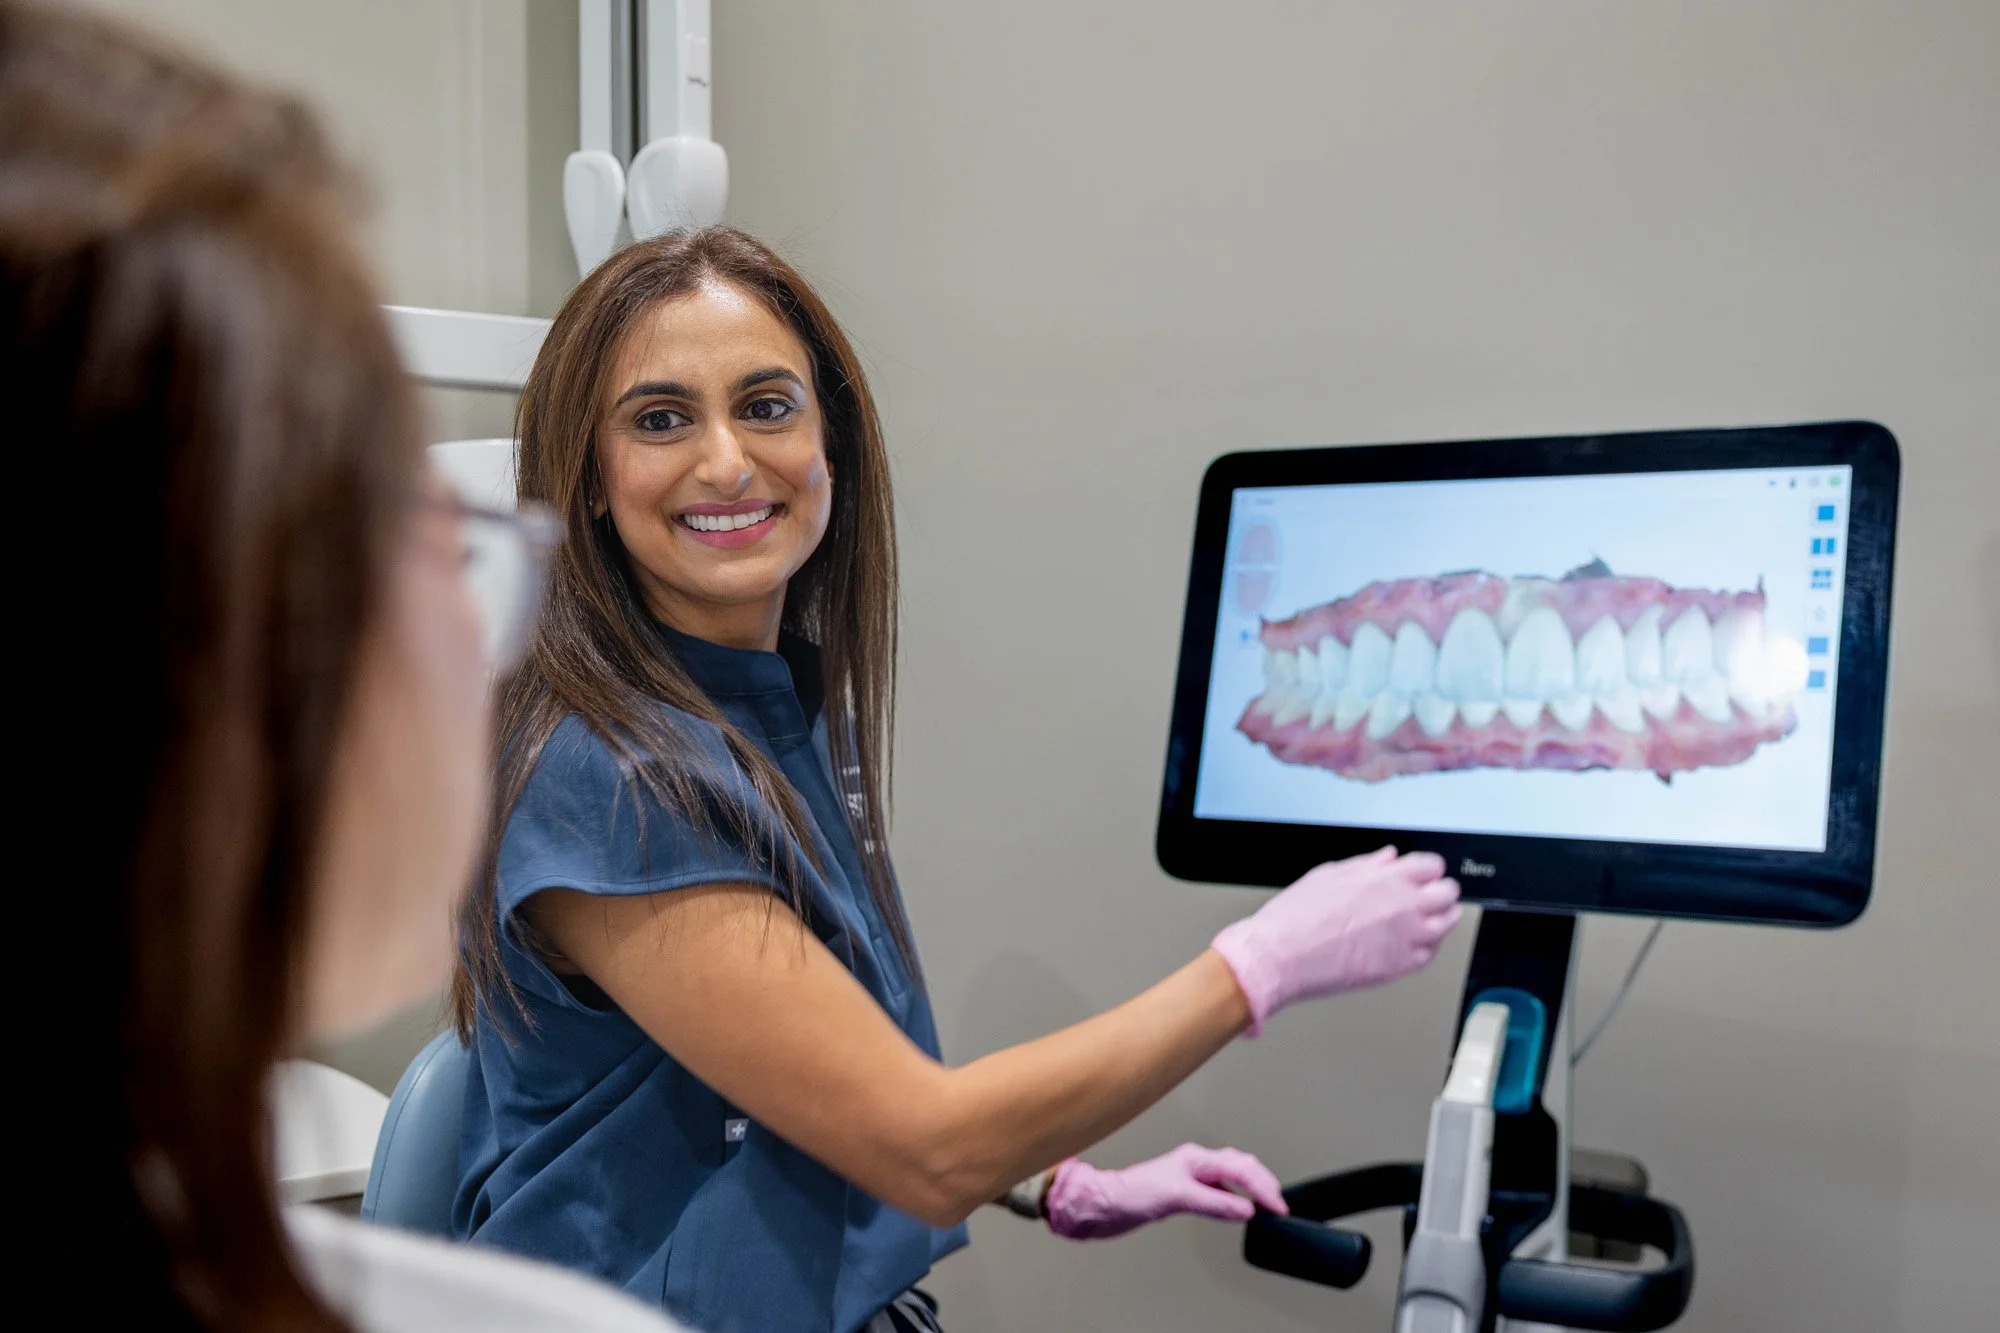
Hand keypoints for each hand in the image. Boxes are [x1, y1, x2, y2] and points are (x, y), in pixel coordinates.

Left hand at [1044, 1143, 1287, 1240]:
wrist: (1104, 1204)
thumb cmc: (1130, 1194)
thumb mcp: (1175, 1197)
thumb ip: (1212, 1204)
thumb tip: (1245, 1210)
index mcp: (1196, 1159)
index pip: (1240, 1169)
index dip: (1262, 1187)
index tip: (1277, 1207)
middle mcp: (1196, 1164)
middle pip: (1242, 1166)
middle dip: (1264, 1183)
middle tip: (1280, 1205)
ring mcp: (1192, 1177)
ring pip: (1233, 1176)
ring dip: (1253, 1188)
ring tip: (1269, 1204)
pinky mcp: (1186, 1192)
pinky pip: (1222, 1191)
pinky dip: (1238, 1199)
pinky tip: (1241, 1209)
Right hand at [1211, 846, 1460, 1034]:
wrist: (1281, 956)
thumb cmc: (1296, 917)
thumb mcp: (1329, 874)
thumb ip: (1366, 865)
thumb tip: (1387, 858)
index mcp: (1386, 878)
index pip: (1432, 865)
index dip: (1426, 869)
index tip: (1421, 874)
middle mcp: (1404, 905)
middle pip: (1448, 893)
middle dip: (1439, 891)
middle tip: (1426, 895)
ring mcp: (1406, 938)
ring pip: (1446, 924)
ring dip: (1439, 918)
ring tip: (1422, 919)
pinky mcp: (1400, 966)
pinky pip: (1430, 954)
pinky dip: (1425, 947)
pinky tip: (1409, 943)